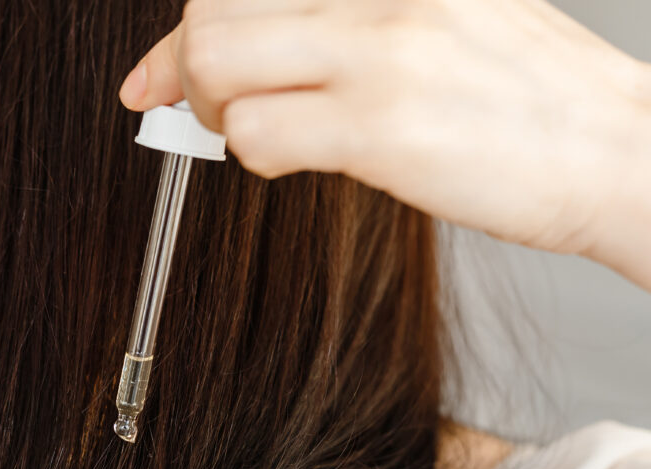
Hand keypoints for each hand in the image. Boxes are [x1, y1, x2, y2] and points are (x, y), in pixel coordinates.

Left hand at [119, 0, 650, 290]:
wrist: (618, 152)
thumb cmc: (525, 95)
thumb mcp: (438, 16)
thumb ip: (339, 22)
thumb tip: (238, 49)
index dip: (182, 32)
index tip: (156, 75)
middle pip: (211, 12)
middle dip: (191, 73)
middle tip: (223, 109)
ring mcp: (379, 49)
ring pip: (215, 64)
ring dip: (218, 113)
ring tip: (265, 132)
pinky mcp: (382, 124)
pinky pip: (257, 136)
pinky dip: (257, 156)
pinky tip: (299, 160)